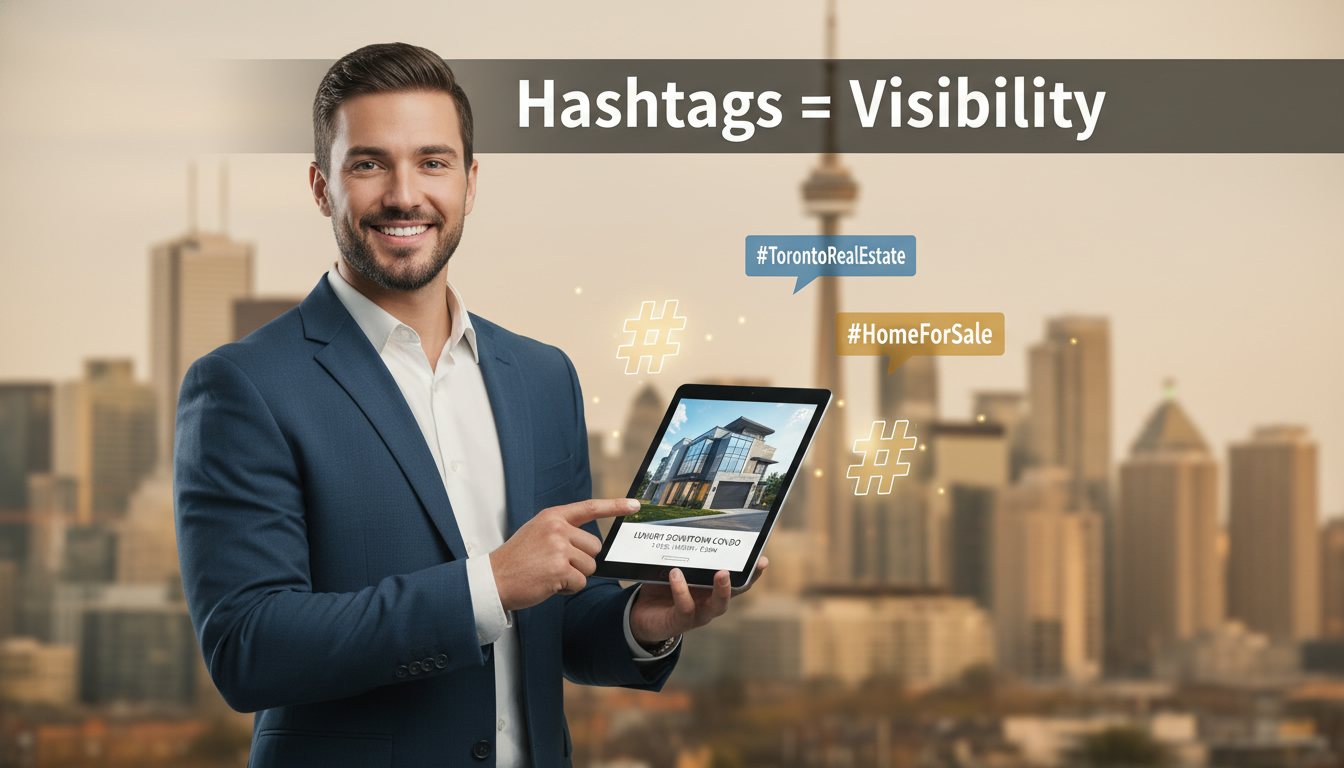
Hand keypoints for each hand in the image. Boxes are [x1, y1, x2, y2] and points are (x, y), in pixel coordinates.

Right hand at [490, 498, 635, 611]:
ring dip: (575, 576)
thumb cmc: (516, 560)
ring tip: (550, 574)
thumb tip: (590, 544)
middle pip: (595, 547)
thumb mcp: (537, 533)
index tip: (635, 505)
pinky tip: (549, 584)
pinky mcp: (559, 569)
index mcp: (553, 517)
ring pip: (590, 566)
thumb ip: (561, 531)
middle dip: (582, 561)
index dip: (615, 506)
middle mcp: (557, 528)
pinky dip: (568, 589)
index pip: (590, 507)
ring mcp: (559, 548)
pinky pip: (580, 582)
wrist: (493, 580)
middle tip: (557, 565)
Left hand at [628, 556, 768, 646]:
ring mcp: (699, 614)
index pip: (738, 580)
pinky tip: (675, 575)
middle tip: (752, 563)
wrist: (640, 616)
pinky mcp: (681, 621)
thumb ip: (683, 556)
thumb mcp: (675, 569)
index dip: (752, 572)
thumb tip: (687, 528)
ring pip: (717, 606)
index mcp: (712, 588)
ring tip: (721, 573)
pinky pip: (685, 606)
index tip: (763, 559)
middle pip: (736, 593)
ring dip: (721, 590)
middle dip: (745, 579)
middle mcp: (710, 602)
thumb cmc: (661, 589)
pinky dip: (681, 590)